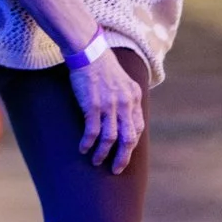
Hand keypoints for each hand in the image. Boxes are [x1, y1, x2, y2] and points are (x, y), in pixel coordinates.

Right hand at [69, 47, 144, 172]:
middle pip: (128, 138)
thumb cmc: (103, 68)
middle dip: (122, 157)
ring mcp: (109, 105)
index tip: (124, 153)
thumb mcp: (124, 82)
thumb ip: (127, 99)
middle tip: (116, 169)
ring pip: (110, 139)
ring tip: (97, 161)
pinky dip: (88, 144)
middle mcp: (125, 103)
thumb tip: (126, 117)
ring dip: (103, 154)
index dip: (131, 144)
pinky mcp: (93, 106)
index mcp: (134, 98)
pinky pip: (92, 132)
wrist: (89, 52)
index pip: (138, 128)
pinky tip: (83, 149)